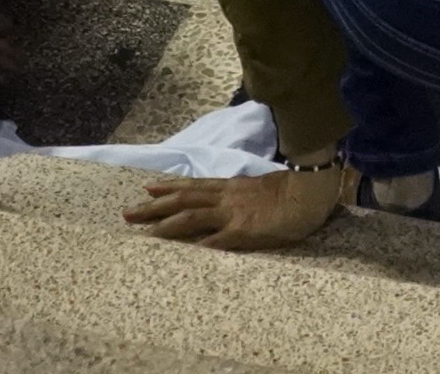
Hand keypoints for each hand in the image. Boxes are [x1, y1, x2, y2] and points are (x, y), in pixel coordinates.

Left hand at [124, 166, 348, 250]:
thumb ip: (241, 196)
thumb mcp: (260, 189)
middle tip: (128, 214)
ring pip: (191, 216)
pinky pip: (215, 240)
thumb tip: (226, 203)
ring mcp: (233, 214)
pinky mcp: (243, 232)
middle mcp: (226, 198)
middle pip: (183, 199)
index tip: (147, 188)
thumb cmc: (292, 191)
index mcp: (231, 188)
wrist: (311, 191)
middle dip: (154, 207)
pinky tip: (181, 255)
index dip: (169, 187)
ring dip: (165, 225)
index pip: (194, 185)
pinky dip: (197, 246)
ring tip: (144, 234)